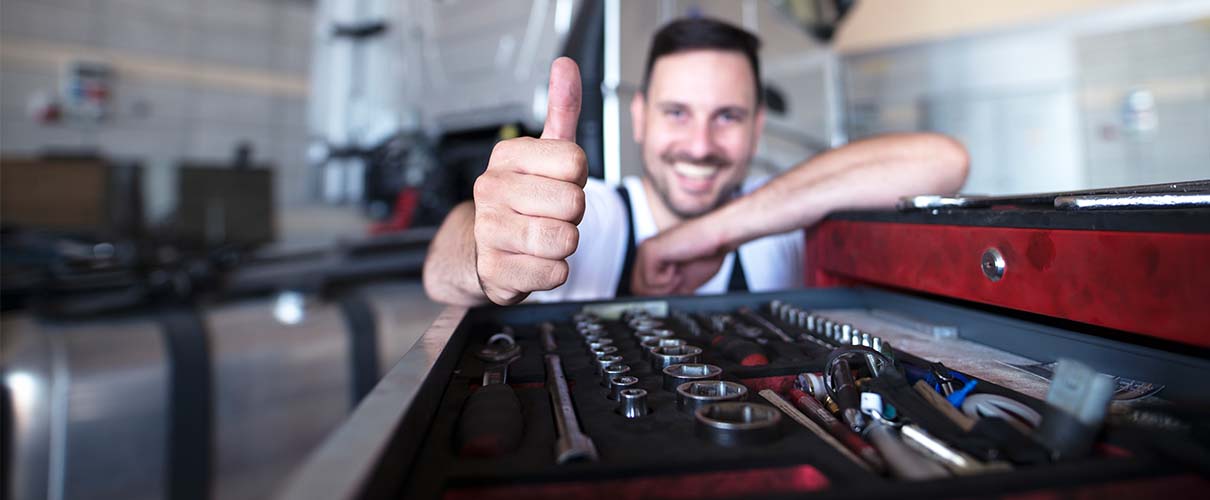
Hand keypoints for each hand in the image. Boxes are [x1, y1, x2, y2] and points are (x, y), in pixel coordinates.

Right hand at [473, 57, 586, 304]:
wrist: (483, 249)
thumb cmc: (524, 199)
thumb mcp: (544, 153)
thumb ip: (561, 110)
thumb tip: (565, 65)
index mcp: (506, 156)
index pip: (575, 161)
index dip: (577, 178)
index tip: (557, 183)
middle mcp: (491, 189)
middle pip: (573, 202)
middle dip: (573, 215)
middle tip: (552, 214)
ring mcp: (488, 231)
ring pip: (564, 239)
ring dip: (566, 244)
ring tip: (544, 236)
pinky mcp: (494, 271)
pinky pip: (554, 273)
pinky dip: (554, 271)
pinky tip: (535, 261)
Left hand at [631, 220, 731, 295]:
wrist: (718, 238)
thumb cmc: (706, 255)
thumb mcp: (683, 282)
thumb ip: (666, 293)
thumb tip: (656, 309)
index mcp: (650, 258)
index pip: (641, 288)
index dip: (658, 295)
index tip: (676, 288)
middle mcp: (644, 252)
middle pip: (637, 290)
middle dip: (661, 292)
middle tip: (678, 278)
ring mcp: (645, 250)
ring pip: (641, 288)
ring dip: (665, 287)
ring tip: (678, 271)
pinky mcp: (650, 251)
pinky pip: (650, 281)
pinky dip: (668, 279)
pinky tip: (677, 265)